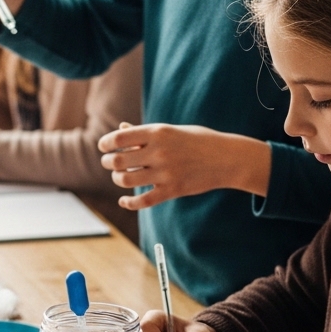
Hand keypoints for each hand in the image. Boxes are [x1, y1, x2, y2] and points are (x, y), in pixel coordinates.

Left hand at [98, 124, 270, 210]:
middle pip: (118, 160)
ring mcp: (165, 172)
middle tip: (108, 162)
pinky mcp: (172, 190)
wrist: (227, 158)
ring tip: (119, 176)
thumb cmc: (198, 140)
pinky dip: (128, 202)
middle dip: (108, 162)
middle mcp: (159, 152)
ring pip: (126, 180)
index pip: (119, 137)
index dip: (105, 143)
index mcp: (158, 132)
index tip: (103, 146)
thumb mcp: (172, 131)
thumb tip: (121, 129)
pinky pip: (142, 201)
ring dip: (117, 179)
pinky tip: (124, 200)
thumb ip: (145, 132)